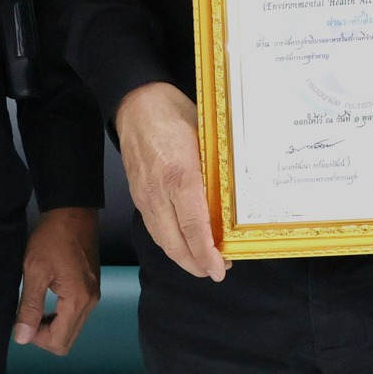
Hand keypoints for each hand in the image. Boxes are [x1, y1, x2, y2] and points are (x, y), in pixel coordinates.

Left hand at [13, 207, 101, 353]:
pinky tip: (47, 300)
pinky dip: (60, 315)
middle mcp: (91, 302)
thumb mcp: (34, 271)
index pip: (59, 342)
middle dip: (44, 335)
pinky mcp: (91, 287)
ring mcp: (93, 295)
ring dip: (52, 326)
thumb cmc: (51, 238)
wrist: (72, 210)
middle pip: (67, 340)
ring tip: (34, 307)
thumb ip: (30, 307)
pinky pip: (76, 315)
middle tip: (26, 315)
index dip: (36, 338)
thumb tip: (22, 338)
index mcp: (78, 300)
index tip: (22, 320)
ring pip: (72, 328)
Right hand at [117, 82, 225, 279]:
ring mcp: (144, 196)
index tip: (219, 269)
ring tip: (204, 262)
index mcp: (180, 175)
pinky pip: (154, 227)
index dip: (206, 253)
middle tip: (217, 271)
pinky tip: (184, 243)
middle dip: (196, 264)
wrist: (136, 102)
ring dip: (183, 257)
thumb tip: (236, 199)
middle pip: (175, 243)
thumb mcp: (205, 138)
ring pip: (162, 240)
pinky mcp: (138, 195)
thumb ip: (216, 171)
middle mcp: (158, 192)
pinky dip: (170, 242)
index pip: (193, 226)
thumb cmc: (174, 114)